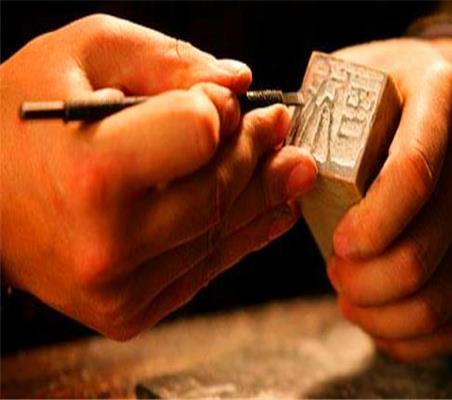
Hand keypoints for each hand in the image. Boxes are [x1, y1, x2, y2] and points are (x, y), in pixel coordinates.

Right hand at [0, 15, 316, 339]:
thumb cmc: (17, 123)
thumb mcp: (82, 55)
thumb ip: (167, 61)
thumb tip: (237, 83)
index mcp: (92, 174)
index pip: (200, 134)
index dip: (216, 110)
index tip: (216, 101)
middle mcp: (108, 244)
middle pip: (222, 187)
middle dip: (258, 148)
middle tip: (278, 125)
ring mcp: (120, 288)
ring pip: (224, 231)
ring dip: (266, 193)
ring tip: (292, 166)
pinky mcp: (129, 311)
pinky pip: (207, 266)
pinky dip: (245, 233)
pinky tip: (270, 208)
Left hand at [327, 38, 451, 360]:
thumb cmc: (388, 100)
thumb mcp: (351, 85)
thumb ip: (311, 120)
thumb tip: (272, 177)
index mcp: (441, 97)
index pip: (411, 174)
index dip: (368, 223)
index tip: (337, 243)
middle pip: (420, 253)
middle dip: (361, 282)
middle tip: (335, 273)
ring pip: (438, 299)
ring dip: (380, 314)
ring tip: (352, 299)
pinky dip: (412, 337)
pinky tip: (381, 322)